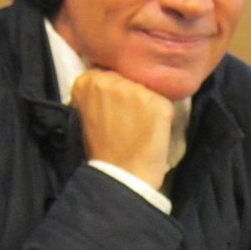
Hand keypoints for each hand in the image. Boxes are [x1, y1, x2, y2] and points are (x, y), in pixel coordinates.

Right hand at [70, 69, 174, 190]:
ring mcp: (135, 90)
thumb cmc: (102, 150)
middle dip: (129, 92)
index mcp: (87, 81)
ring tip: (139, 126)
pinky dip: (161, 115)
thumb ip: (96, 94)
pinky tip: (152, 130)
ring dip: (146, 103)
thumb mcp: (87, 115)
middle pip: (127, 77)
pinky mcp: (158, 102)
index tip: (111, 109)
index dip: (112, 90)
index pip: (106, 72)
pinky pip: (164, 101)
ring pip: (146, 88)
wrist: (121, 177)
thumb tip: (113, 82)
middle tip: (127, 119)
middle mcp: (110, 80)